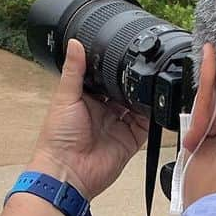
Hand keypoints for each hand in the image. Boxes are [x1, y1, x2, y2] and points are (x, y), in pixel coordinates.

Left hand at [28, 39, 148, 200]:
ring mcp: (119, 125)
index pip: (104, 78)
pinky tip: (158, 103)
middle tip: (145, 65)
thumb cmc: (57, 138)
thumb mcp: (64, 97)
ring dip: (145, 96)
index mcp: (86, 99)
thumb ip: (74, 70)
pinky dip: (154, 115)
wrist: (67, 172)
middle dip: (133, 81)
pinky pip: (148, 125)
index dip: (113, 67)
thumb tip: (74, 43)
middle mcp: (104, 111)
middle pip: (124, 91)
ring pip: (139, 105)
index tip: (125, 51)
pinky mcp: (131, 140)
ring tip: (153, 80)